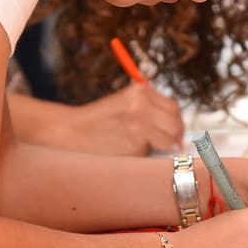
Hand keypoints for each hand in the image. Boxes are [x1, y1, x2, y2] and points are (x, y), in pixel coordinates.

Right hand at [65, 83, 185, 154]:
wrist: (70, 131)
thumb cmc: (96, 121)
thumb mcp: (121, 103)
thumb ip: (145, 106)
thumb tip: (173, 121)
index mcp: (139, 91)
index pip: (172, 107)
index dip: (177, 122)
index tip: (176, 133)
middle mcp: (142, 105)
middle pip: (176, 124)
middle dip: (176, 138)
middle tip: (172, 147)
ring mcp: (140, 124)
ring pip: (169, 140)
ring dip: (162, 148)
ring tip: (147, 150)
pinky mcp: (136, 143)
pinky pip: (151, 153)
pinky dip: (144, 156)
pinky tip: (128, 152)